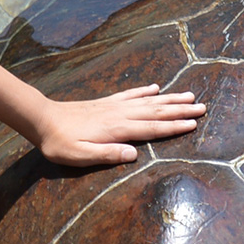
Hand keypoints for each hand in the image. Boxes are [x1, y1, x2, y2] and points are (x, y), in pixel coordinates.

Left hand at [28, 85, 204, 166]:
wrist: (41, 119)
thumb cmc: (59, 143)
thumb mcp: (79, 156)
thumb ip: (106, 155)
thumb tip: (133, 155)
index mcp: (117, 129)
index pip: (152, 129)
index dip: (174, 127)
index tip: (194, 124)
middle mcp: (120, 114)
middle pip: (156, 112)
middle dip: (180, 110)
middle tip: (203, 107)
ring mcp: (114, 107)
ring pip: (148, 101)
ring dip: (169, 99)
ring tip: (188, 96)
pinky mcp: (106, 103)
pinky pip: (130, 95)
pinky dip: (145, 91)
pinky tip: (155, 88)